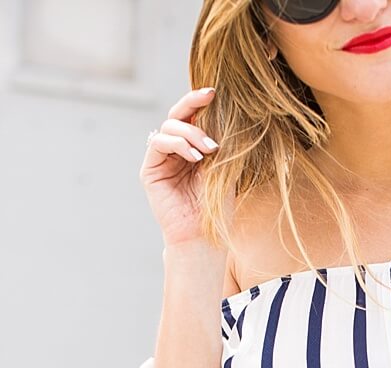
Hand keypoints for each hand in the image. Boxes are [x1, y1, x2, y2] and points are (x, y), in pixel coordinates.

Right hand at [139, 86, 231, 247]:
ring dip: (190, 132)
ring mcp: (161, 159)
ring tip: (208, 150)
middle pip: (177, 115)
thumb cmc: (216, 207)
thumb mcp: (223, 168)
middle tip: (211, 100)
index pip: (192, 117)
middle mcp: (175, 151)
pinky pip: (158, 143)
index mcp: (192, 148)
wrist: (203, 236)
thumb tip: (222, 111)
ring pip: (169, 127)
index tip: (214, 91)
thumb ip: (219, 142)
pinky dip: (177, 144)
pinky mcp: (150, 170)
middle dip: (192, 105)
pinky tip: (194, 157)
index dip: (198, 101)